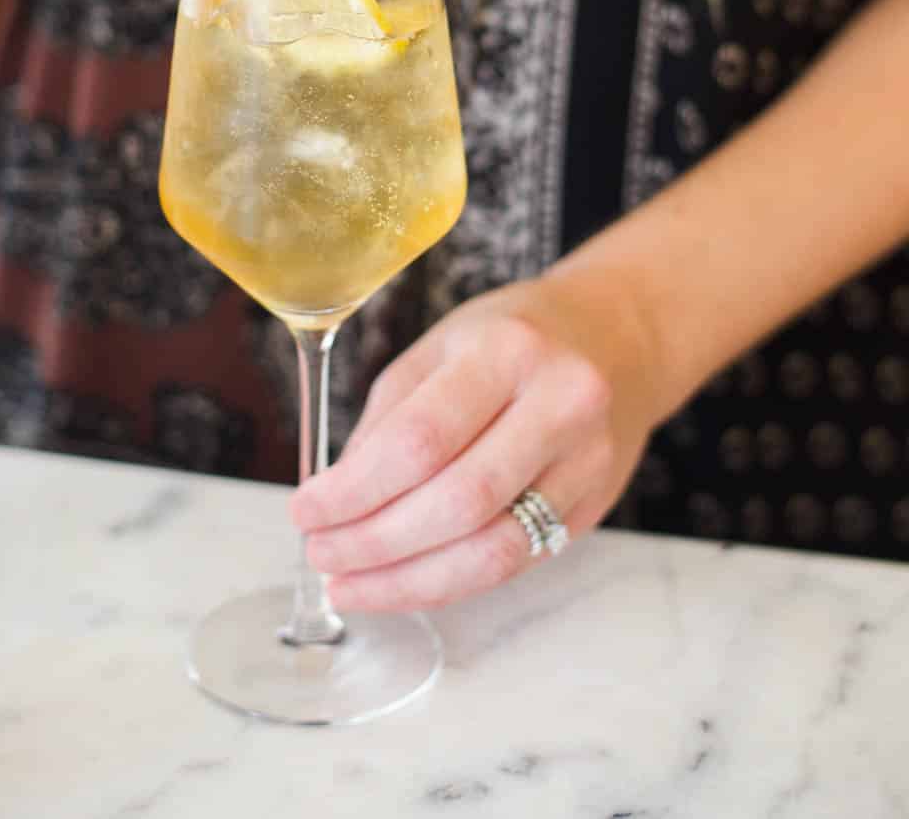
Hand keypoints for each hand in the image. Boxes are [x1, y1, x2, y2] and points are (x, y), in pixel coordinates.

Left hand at [290, 270, 664, 611]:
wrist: (615, 336)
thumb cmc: (511, 337)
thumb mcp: (440, 346)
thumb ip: (388, 419)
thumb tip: (335, 497)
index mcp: (505, 351)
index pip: (420, 438)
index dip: (354, 489)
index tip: (305, 511)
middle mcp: (558, 404)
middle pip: (455, 502)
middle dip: (374, 542)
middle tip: (321, 554)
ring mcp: (585, 461)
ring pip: (490, 549)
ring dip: (408, 580)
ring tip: (350, 584)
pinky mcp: (594, 506)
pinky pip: (514, 563)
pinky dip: (450, 581)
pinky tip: (403, 582)